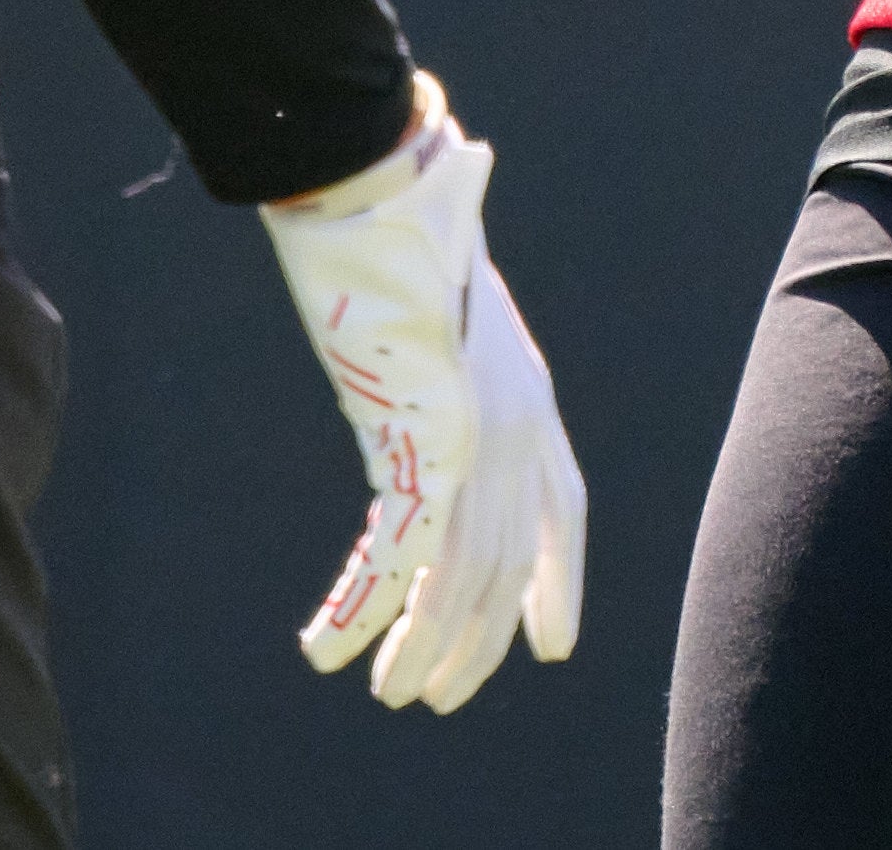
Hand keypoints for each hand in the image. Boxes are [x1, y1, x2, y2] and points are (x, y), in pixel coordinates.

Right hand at [260, 76, 587, 708]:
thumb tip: (435, 381)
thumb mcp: (446, 313)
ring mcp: (475, 439)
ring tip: (393, 693)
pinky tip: (327, 649)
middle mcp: (517, 426)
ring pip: (458, 578)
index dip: (559, 580)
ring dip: (422, 645)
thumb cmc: (406, 231)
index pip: (565, 508)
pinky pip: (397, 557)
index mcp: (531, 395)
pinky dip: (363, 610)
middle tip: (440, 695)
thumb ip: (451, 367)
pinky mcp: (422, 444)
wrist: (386, 197)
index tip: (551, 645)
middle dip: (477, 638)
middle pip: (506, 562)